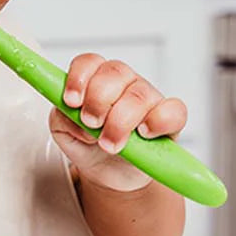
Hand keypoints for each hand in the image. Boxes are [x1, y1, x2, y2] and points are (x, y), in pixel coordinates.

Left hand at [49, 53, 186, 191]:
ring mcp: (148, 98)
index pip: (89, 62)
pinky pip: (174, 110)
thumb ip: (62, 119)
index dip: (79, 78)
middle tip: (91, 124)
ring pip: (138, 95)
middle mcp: (123, 83)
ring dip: (120, 122)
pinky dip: (158, 121)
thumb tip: (74, 117)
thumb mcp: (64, 132)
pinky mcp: (170, 119)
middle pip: (114, 72)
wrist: (110, 173)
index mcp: (95, 79)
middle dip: (98, 100)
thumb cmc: (88, 144)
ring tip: (108, 144)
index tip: (71, 102)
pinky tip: (143, 134)